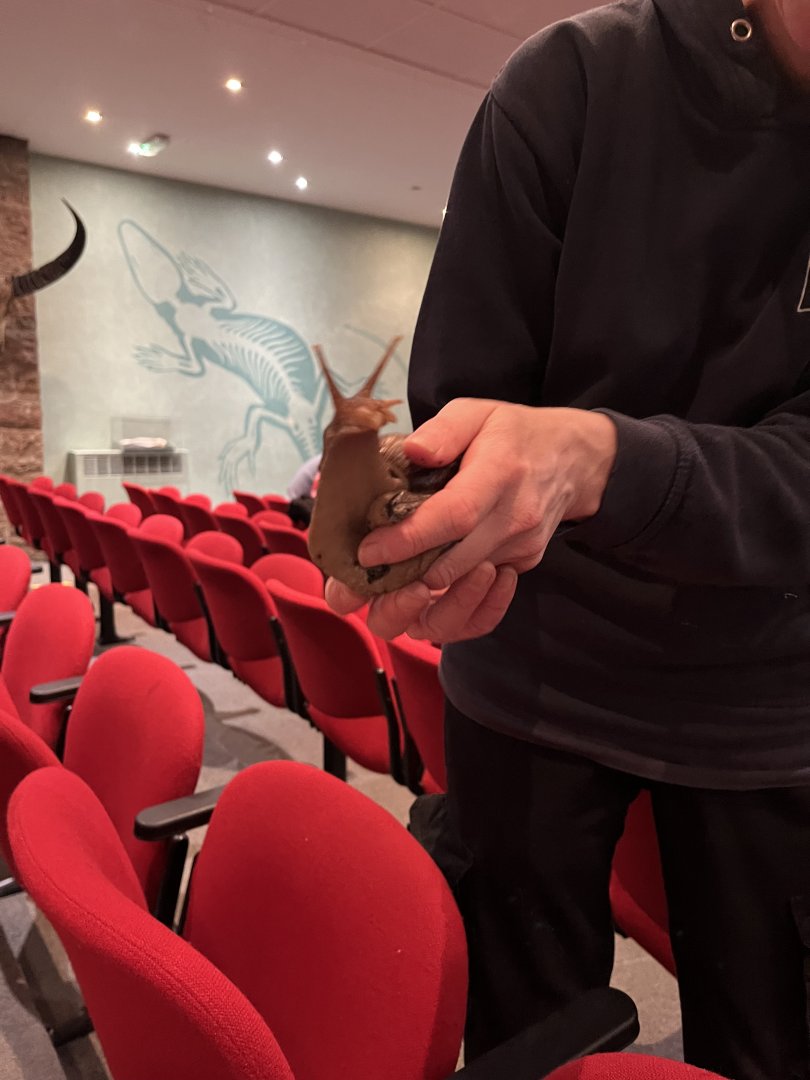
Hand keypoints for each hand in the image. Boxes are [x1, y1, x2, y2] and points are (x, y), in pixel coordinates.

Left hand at [326, 399, 615, 642]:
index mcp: (500, 473)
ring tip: (392, 583)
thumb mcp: (477, 412)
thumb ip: (442, 430)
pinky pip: (481, 599)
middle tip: (366, 575)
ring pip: (462, 591)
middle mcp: (514, 518)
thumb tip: (411, 450)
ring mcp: (520, 548)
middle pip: (451, 567)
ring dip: (422, 597)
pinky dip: (451, 600)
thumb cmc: (513, 433)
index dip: (407, 539)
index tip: (368, 551)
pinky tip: (428, 586)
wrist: (575, 459)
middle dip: (402, 579)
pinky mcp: (521, 565)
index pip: (453, 517)